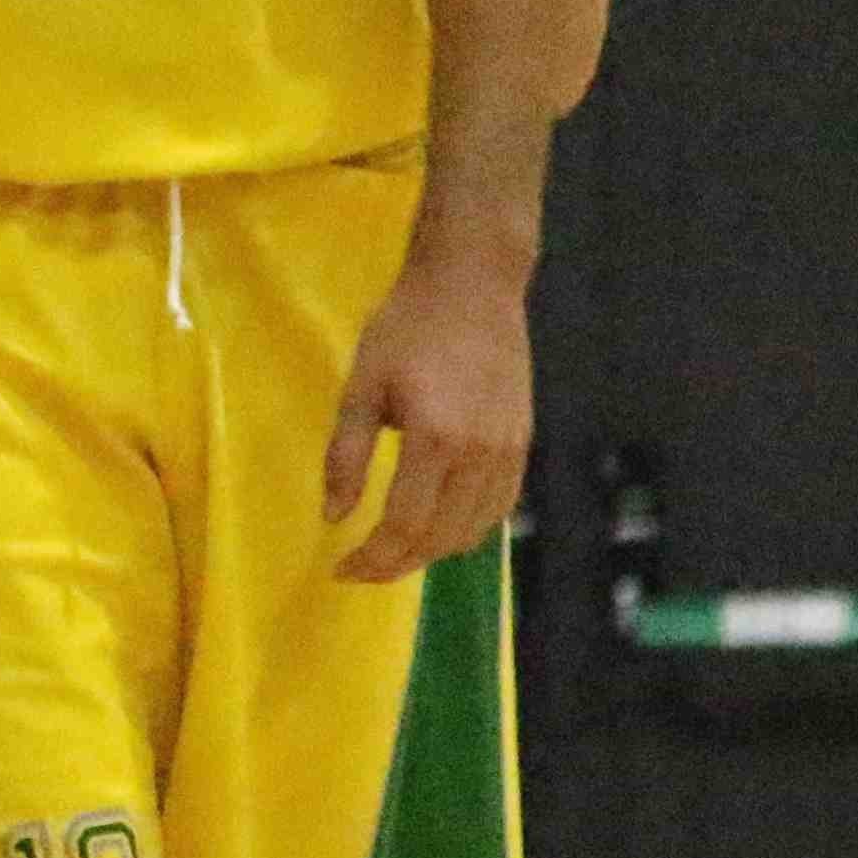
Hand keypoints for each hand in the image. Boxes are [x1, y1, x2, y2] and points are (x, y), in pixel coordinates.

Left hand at [323, 251, 533, 582]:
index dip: (373, 559)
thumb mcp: (361, 386)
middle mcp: (480, 456)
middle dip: (397, 564)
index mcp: (435, 440)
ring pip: (474, 531)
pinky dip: (467, 530)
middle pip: (441, 539)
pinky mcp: (523, 445)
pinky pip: (499, 510)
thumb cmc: (406, 329)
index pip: (405, 527)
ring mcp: (509, 453)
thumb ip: (345, 456)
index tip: (341, 570)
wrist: (472, 286)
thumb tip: (334, 517)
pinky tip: (439, 526)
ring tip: (394, 551)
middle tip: (362, 568)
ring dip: (432, 552)